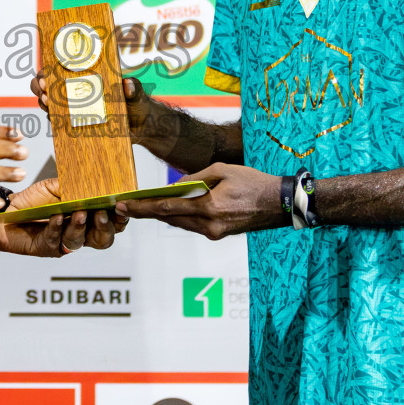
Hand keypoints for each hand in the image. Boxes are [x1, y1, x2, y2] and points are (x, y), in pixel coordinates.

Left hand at [0, 178, 128, 257]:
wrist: (5, 210)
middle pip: (103, 239)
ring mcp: (63, 242)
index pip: (111, 222)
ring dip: (81, 227)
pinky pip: (55, 241)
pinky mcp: (46, 248)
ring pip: (79, 241)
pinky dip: (56, 228)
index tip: (122, 205)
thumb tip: (92, 180)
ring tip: (79, 213)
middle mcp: (78, 232)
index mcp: (86, 217)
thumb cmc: (32, 200)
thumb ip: (74, 186)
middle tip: (102, 214)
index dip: (120, 217)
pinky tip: (56, 217)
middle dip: (106, 227)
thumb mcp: (55, 188)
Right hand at [30, 72, 172, 148]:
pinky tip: (52, 117)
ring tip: (47, 103)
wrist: (142, 127)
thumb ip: (134, 88)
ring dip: (43, 100)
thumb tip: (128, 84)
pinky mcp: (77, 121)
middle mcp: (78, 88)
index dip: (49, 67)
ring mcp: (76, 105)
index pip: (62, 65)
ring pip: (49, 100)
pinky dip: (51, 117)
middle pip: (48, 82)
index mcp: (89, 75)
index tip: (46, 74)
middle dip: (40, 84)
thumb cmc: (139, 104)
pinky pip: (58, 118)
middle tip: (44, 89)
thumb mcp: (137, 93)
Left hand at [117, 163, 282, 239]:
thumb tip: (174, 187)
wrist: (279, 204)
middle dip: (147, 212)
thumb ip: (196, 178)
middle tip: (125, 206)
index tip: (123, 205)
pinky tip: (170, 210)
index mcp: (210, 207)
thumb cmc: (253, 182)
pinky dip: (180, 217)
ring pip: (180, 224)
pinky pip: (192, 225)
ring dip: (162, 216)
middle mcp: (210, 225)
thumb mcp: (223, 170)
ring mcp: (214, 233)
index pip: (167, 208)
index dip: (142, 208)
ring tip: (142, 207)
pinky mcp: (219, 234)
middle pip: (169, 219)